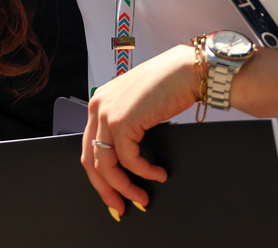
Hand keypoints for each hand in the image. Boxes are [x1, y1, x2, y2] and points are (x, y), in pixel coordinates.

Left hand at [80, 45, 198, 217]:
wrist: (187, 70)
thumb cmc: (169, 85)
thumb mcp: (139, 107)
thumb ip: (126, 126)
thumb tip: (127, 162)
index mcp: (99, 102)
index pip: (89, 147)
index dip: (100, 176)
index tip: (113, 195)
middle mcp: (97, 106)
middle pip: (91, 160)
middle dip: (107, 189)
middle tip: (121, 208)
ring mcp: (106, 113)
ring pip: (106, 165)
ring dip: (125, 187)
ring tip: (143, 198)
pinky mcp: (121, 121)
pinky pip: (128, 160)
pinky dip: (143, 172)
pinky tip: (158, 174)